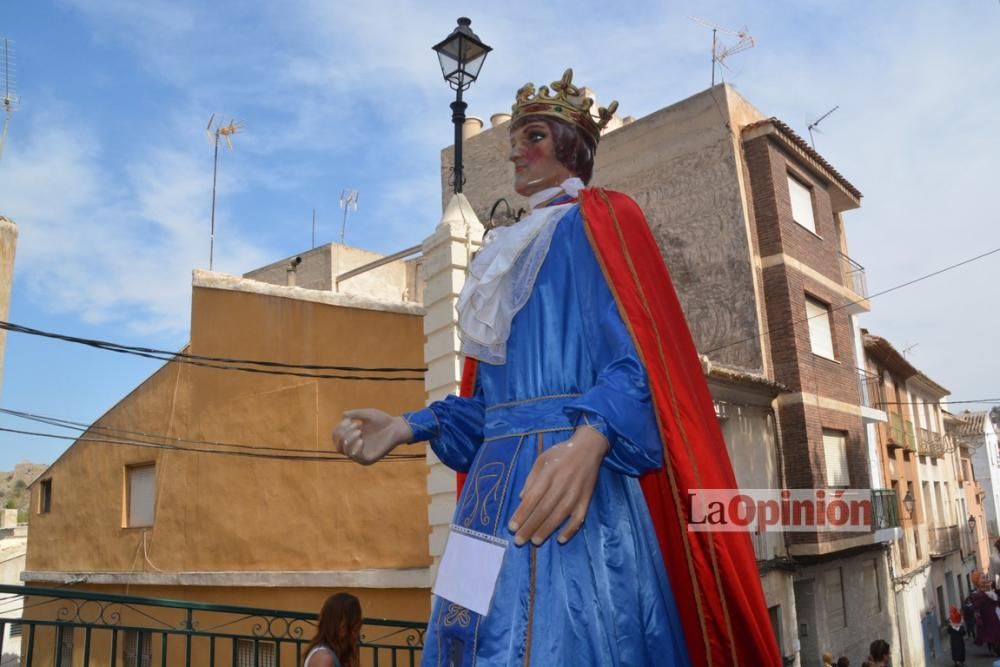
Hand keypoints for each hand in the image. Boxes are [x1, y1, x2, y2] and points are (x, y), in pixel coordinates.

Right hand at [332, 409, 413, 464]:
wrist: (397, 427)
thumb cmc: (383, 420)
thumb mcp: (367, 414)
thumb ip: (355, 414)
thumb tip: (343, 415)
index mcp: (352, 437)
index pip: (337, 438)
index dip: (338, 428)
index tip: (348, 420)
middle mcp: (354, 447)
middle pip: (338, 445)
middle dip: (343, 434)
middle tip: (355, 425)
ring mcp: (361, 454)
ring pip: (345, 451)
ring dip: (349, 439)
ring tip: (359, 430)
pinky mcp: (369, 459)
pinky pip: (356, 457)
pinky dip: (356, 449)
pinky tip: (361, 440)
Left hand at [508, 426, 608, 545]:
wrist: (588, 448)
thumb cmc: (561, 453)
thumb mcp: (541, 459)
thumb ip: (531, 479)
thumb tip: (522, 499)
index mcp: (549, 474)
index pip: (532, 498)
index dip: (522, 514)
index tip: (512, 527)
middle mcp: (562, 485)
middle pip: (544, 510)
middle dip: (530, 527)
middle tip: (519, 541)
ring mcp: (575, 493)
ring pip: (559, 516)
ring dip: (546, 531)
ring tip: (534, 542)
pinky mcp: (586, 499)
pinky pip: (578, 518)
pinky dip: (570, 530)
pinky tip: (560, 539)